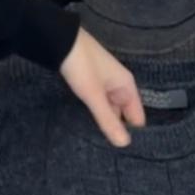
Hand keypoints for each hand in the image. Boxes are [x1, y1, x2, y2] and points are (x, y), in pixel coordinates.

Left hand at [59, 28, 144, 146]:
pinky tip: (89, 128)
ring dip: (106, 124)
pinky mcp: (92, 86)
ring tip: (100, 146)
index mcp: (127, 86)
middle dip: (118, 132)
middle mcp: (119, 87)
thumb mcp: (94, 94)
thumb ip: (108, 120)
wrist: (57, 39)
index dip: (134, 134)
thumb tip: (124, 145)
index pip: (138, 118)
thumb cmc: (80, 64)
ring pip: (110, 112)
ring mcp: (105, 87)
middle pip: (124, 116)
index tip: (126, 153)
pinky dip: (96, 116)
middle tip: (111, 154)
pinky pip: (99, 106)